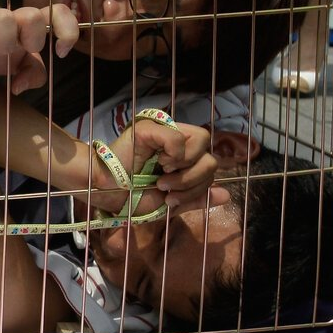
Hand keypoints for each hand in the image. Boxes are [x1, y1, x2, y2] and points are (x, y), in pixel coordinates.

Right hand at [87, 118, 229, 217]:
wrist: (106, 194)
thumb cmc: (131, 198)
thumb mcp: (170, 204)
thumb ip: (197, 198)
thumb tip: (226, 195)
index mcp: (184, 159)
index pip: (210, 166)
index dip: (199, 187)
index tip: (172, 199)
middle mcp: (178, 142)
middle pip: (211, 157)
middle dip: (192, 181)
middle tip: (166, 188)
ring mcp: (165, 131)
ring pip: (202, 141)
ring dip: (185, 168)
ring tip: (163, 177)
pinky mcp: (150, 128)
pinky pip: (179, 137)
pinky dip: (175, 154)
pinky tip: (159, 163)